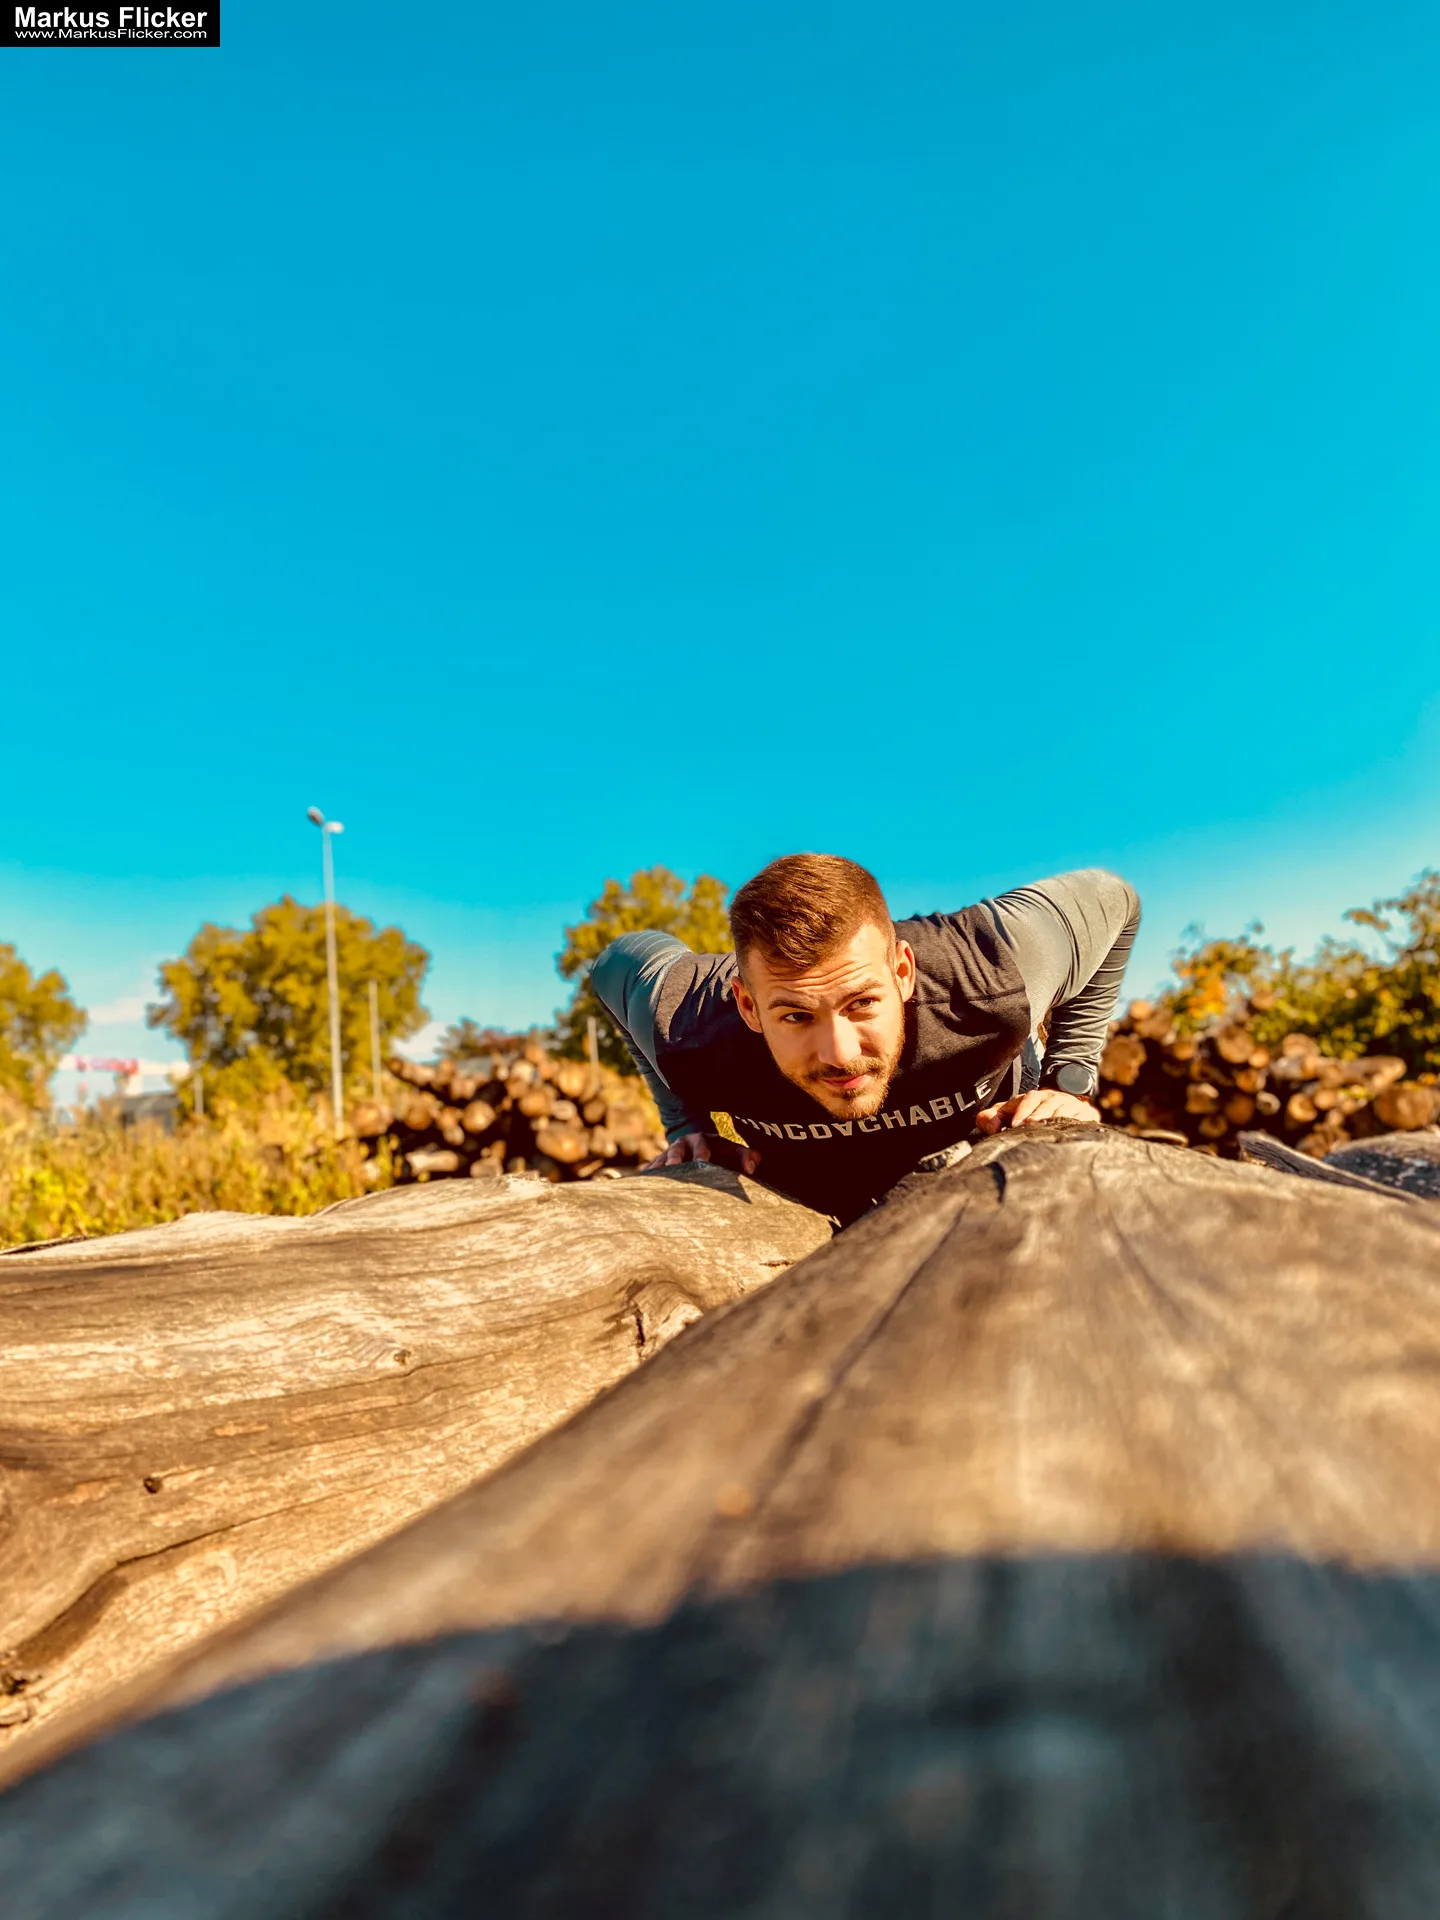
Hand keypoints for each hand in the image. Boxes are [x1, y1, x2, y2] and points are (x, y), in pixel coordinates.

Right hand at [643, 1131, 762, 1175]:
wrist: (699, 1146)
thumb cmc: (721, 1152)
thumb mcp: (734, 1151)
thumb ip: (747, 1156)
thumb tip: (752, 1167)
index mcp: (701, 1141)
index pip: (701, 1147)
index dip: (702, 1155)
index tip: (703, 1163)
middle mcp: (681, 1145)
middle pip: (676, 1152)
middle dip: (674, 1160)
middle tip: (673, 1169)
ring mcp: (667, 1154)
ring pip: (660, 1162)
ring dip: (658, 1171)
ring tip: (652, 1183)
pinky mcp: (658, 1164)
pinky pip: (650, 1171)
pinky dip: (647, 1179)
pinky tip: (641, 1190)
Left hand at [974, 1089, 1099, 1134]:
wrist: (1065, 1102)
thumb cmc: (1030, 1112)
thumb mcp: (1009, 1111)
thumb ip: (992, 1117)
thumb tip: (991, 1128)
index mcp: (1036, 1097)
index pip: (1029, 1100)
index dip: (1022, 1111)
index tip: (1015, 1124)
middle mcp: (1055, 1098)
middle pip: (1048, 1105)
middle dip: (1039, 1115)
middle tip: (1031, 1125)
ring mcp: (1072, 1106)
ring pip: (1066, 1112)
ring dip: (1057, 1120)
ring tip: (1049, 1129)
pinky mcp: (1088, 1116)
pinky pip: (1084, 1120)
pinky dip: (1078, 1126)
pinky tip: (1072, 1135)